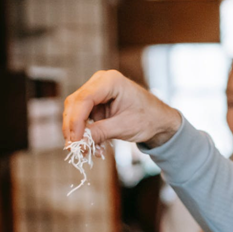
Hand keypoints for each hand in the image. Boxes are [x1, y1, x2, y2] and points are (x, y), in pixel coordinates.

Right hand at [63, 70, 181, 147]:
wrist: (159, 121)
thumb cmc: (148, 119)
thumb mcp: (124, 127)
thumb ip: (100, 132)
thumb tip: (78, 143)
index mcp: (110, 81)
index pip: (84, 99)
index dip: (76, 121)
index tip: (75, 141)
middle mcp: (100, 82)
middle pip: (75, 104)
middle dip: (73, 128)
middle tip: (75, 149)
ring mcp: (96, 91)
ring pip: (75, 112)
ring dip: (78, 133)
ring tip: (87, 150)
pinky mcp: (95, 103)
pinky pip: (82, 118)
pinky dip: (85, 133)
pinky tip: (95, 147)